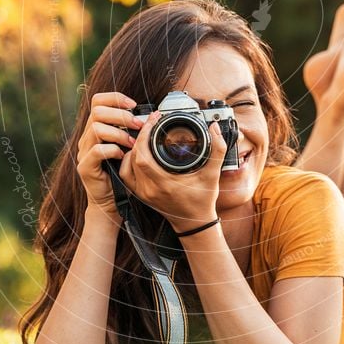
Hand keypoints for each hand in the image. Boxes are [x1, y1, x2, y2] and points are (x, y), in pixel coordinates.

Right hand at [76, 92, 143, 220]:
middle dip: (122, 116)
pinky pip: (97, 150)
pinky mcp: (85, 167)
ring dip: (119, 134)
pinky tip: (122, 156)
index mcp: (96, 128)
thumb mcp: (128, 147)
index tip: (134, 104)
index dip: (115, 98)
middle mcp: (87, 137)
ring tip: (132, 144)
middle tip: (138, 125)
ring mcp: (83, 152)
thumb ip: (132, 130)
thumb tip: (151, 115)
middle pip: (97, 112)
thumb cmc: (121, 173)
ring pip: (97, 129)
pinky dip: (113, 150)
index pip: (97, 101)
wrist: (110, 202)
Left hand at [119, 111, 226, 232]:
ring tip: (145, 135)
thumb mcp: (213, 174)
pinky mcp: (140, 194)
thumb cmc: (202, 200)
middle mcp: (150, 189)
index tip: (155, 120)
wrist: (194, 223)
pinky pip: (126, 174)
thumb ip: (217, 149)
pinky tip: (137, 152)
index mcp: (165, 184)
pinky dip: (128, 161)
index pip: (143, 156)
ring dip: (133, 148)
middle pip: (133, 157)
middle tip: (152, 123)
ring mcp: (143, 193)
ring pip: (127, 165)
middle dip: (141, 136)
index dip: (145, 135)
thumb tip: (214, 128)